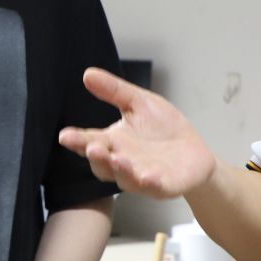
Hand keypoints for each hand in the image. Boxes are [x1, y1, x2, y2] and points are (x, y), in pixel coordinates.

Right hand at [58, 68, 216, 199]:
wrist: (194, 152)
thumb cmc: (163, 129)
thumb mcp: (139, 103)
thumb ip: (114, 91)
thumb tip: (87, 74)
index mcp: (114, 142)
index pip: (90, 141)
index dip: (77, 140)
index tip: (65, 136)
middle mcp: (123, 162)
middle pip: (103, 164)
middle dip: (97, 157)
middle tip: (92, 147)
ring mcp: (142, 176)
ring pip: (125, 178)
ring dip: (121, 170)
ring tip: (118, 159)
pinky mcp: (163, 186)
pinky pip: (154, 187)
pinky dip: (150, 183)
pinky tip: (148, 176)